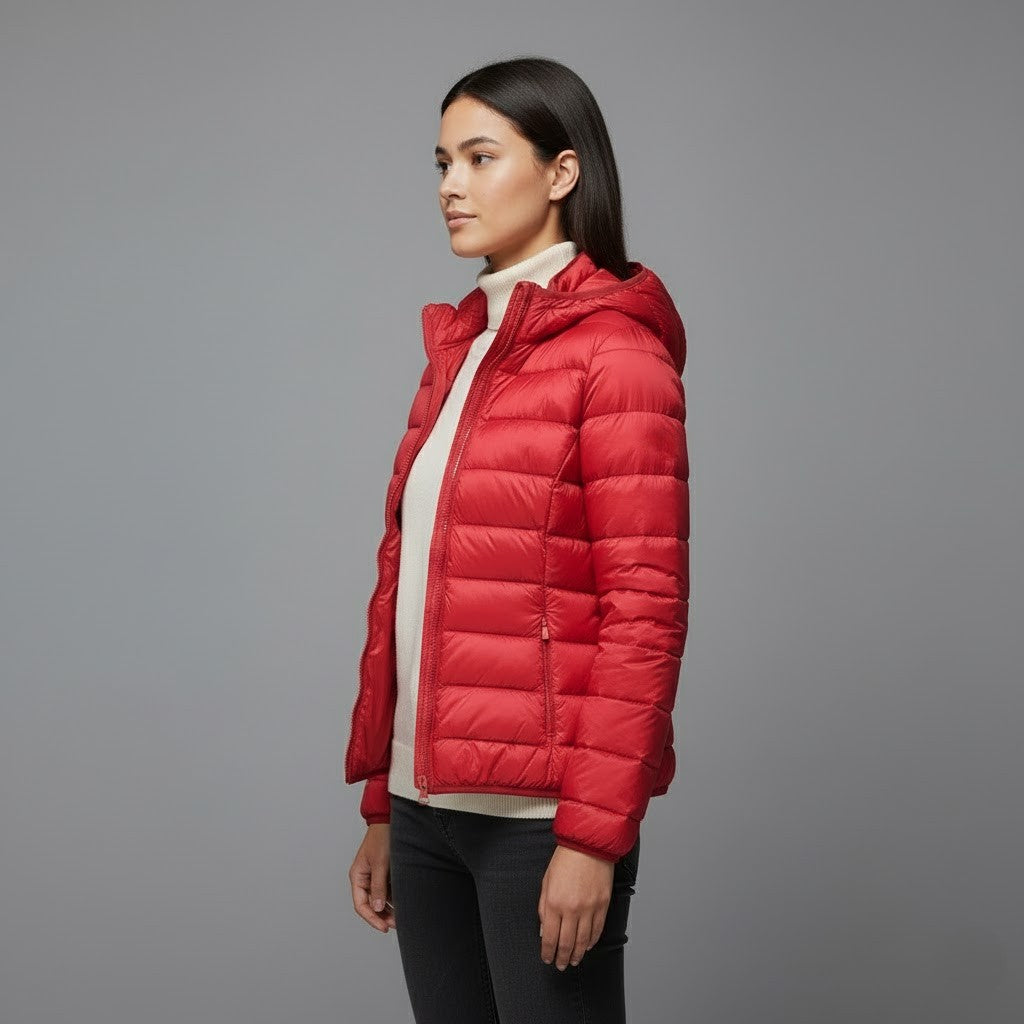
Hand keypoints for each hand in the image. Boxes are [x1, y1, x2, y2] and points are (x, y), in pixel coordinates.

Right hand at [349, 823, 396, 933]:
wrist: (390, 820)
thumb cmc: (382, 838)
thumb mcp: (380, 863)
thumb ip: (378, 886)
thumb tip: (376, 908)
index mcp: (358, 876)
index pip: (361, 905)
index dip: (372, 918)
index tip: (384, 927)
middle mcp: (364, 878)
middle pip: (370, 905)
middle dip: (381, 916)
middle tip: (395, 924)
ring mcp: (374, 876)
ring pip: (379, 899)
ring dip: (388, 909)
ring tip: (400, 918)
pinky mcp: (385, 873)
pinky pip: (387, 891)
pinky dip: (393, 899)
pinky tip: (402, 904)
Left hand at [537, 845, 614, 969]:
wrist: (588, 844)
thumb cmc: (565, 859)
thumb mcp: (546, 882)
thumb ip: (544, 908)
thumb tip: (544, 929)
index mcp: (554, 902)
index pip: (550, 938)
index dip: (548, 952)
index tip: (547, 958)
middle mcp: (572, 909)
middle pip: (567, 943)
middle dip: (562, 958)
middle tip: (561, 965)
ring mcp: (589, 908)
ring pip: (583, 941)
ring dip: (577, 954)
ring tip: (574, 960)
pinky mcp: (603, 905)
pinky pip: (597, 930)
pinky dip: (592, 941)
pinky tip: (587, 945)